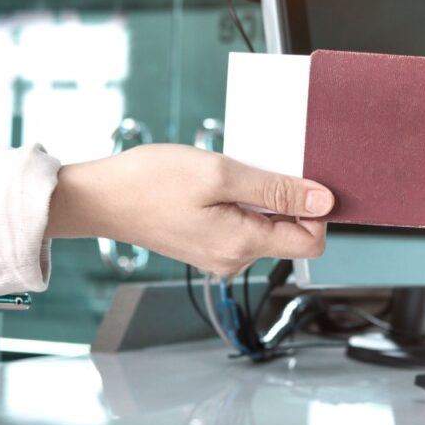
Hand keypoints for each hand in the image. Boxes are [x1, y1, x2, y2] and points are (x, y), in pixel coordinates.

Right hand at [46, 144, 333, 274]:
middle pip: (289, 234)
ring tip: (228, 173)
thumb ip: (277, 191)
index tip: (301, 178)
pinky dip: (239, 201)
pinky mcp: (206, 244)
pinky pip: (241, 224)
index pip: (311, 243)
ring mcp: (219, 254)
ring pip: (265, 226)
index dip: (316, 211)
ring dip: (259, 196)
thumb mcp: (221, 174)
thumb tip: (324, 202)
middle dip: (285, 198)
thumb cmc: (150, 182)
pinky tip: (215, 183)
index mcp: (242, 245)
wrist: (100, 197)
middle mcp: (234, 258)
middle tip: (257, 165)